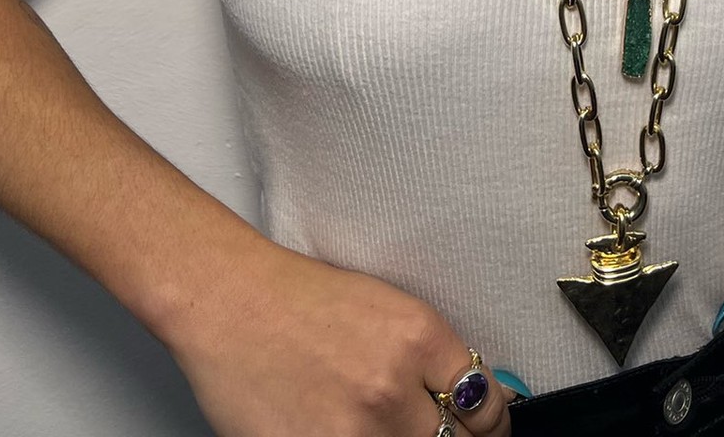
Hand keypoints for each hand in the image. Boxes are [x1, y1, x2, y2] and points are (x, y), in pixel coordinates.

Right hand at [166, 238, 516, 435]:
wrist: (231, 303)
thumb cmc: (303, 300)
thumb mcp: (387, 309)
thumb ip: (430, 358)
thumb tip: (473, 400)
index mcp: (419, 337)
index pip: (488, 406)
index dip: (492, 427)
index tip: (487, 432)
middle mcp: (393, 387)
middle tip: (430, 428)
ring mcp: (354, 429)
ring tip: (375, 422)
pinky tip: (345, 428)